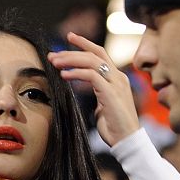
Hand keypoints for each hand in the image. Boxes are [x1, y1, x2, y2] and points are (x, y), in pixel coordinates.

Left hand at [48, 32, 140, 146]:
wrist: (127, 142)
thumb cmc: (114, 128)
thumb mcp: (103, 106)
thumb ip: (98, 94)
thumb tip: (86, 90)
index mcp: (117, 79)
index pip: (100, 54)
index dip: (85, 44)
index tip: (69, 37)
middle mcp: (118, 77)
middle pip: (94, 54)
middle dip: (72, 51)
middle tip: (53, 54)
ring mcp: (116, 84)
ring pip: (91, 61)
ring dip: (70, 60)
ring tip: (54, 63)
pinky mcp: (111, 92)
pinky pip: (91, 75)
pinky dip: (76, 73)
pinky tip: (64, 75)